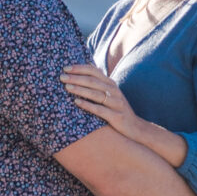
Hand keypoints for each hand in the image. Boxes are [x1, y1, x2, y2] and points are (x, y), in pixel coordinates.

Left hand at [61, 62, 187, 168]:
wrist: (135, 127)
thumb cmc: (116, 110)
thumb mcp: (109, 95)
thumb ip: (98, 85)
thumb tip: (79, 74)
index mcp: (110, 84)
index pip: (94, 71)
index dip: (79, 68)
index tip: (65, 67)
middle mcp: (114, 91)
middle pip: (93, 81)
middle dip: (76, 77)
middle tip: (61, 77)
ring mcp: (116, 103)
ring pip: (96, 94)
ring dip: (80, 89)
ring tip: (66, 87)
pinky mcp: (116, 116)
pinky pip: (100, 109)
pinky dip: (88, 105)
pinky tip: (76, 102)